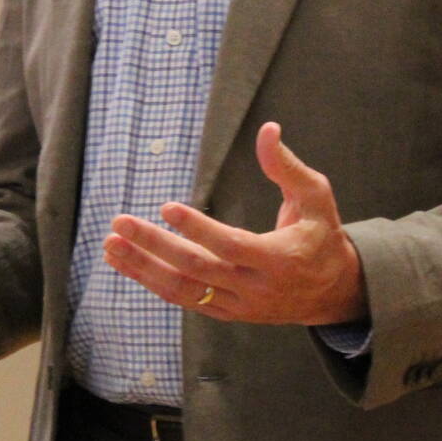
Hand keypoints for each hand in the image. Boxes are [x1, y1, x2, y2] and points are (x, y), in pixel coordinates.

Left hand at [102, 122, 366, 325]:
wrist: (331, 291)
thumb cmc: (321, 234)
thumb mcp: (315, 196)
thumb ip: (287, 166)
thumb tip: (268, 128)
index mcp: (279, 259)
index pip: (231, 246)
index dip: (198, 229)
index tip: (166, 207)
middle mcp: (255, 288)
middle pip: (196, 269)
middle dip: (154, 246)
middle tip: (121, 222)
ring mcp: (238, 305)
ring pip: (183, 290)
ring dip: (142, 268)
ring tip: (110, 244)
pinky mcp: (226, 312)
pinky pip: (184, 299)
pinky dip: (152, 282)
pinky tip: (126, 262)